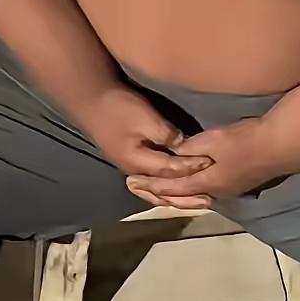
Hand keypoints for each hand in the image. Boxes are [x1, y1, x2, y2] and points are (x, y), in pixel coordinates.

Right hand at [78, 87, 212, 199]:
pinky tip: (177, 188)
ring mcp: (129, 167)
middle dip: (186, 193)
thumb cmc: (117, 107)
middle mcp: (132, 171)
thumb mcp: (144, 118)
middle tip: (209, 197)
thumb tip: (184, 146)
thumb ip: (165, 134)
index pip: (169, 170)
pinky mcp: (130, 160)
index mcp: (136, 162)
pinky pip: (153, 180)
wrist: (90, 99)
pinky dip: (167, 186)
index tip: (210, 162)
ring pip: (156, 189)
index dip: (191, 167)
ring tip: (196, 201)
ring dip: (176, 195)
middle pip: (163, 189)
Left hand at [127, 118, 279, 209]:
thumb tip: (171, 154)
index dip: (149, 184)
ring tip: (154, 192)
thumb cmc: (244, 142)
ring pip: (190, 200)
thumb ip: (190, 149)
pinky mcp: (234, 186)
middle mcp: (212, 193)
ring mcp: (225, 192)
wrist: (278, 147)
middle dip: (155, 194)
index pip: (170, 187)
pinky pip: (202, 195)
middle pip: (178, 199)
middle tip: (135, 189)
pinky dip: (186, 195)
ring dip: (171, 197)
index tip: (130, 180)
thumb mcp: (213, 141)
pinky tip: (185, 191)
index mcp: (205, 183)